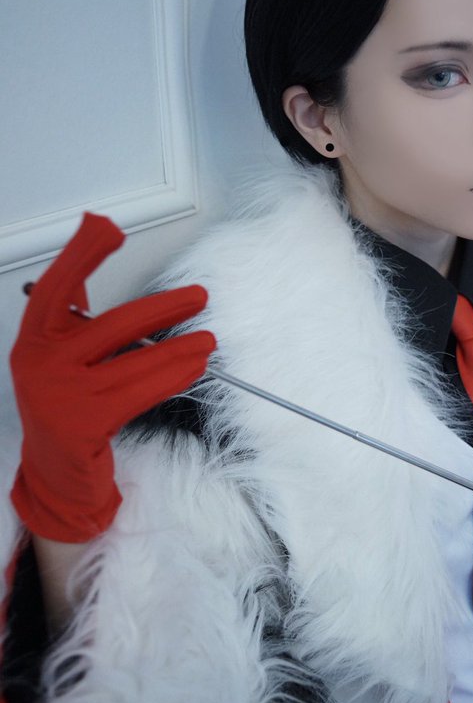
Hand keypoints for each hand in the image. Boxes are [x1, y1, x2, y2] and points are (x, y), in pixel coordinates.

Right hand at [10, 212, 215, 541]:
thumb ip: (79, 315)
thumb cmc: (65, 409)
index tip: (107, 228)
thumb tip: (97, 248)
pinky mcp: (83, 423)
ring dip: (178, 349)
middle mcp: (39, 363)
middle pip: (109, 324)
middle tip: (198, 296)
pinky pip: (139, 392)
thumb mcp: (63, 359)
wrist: (55, 474)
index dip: (81, 256)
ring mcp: (59, 394)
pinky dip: (172, 378)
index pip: (54, 288)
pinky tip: (194, 368)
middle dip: (161, 308)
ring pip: (132, 361)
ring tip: (208, 340)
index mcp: (34, 340)